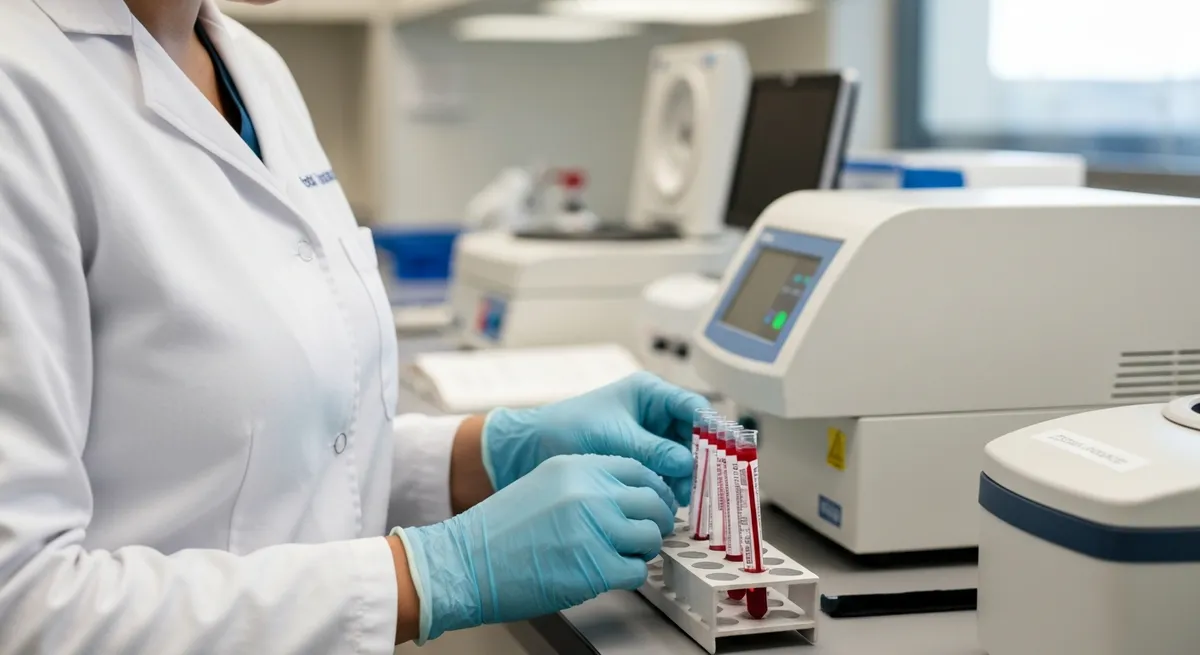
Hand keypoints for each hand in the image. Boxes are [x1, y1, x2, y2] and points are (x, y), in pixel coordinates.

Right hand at [396, 455, 675, 641]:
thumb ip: (586, 483)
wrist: (465, 563)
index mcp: (577, 468)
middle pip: (653, 502)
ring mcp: (594, 529)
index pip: (640, 471)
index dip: (653, 491)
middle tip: (645, 534)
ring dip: (642, 550)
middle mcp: (589, 492)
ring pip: (650, 537)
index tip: (652, 505)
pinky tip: (609, 574)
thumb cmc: (498, 530)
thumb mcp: (545, 484)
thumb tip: (628, 496)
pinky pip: (637, 570)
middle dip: (654, 522)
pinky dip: (629, 575)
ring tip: (623, 555)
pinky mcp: (595, 567)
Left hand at [482, 372, 708, 506]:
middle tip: (706, 483)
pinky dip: (671, 484)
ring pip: (681, 455)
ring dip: (686, 476)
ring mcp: (647, 435)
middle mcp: (653, 412)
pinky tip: (671, 500)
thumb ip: (653, 451)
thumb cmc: (568, 429)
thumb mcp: (616, 439)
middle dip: (700, 459)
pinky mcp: (640, 458)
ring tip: (684, 497)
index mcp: (648, 393)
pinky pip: (665, 469)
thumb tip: (687, 463)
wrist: (532, 448)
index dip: (712, 428)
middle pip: (692, 434)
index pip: (692, 406)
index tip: (728, 449)